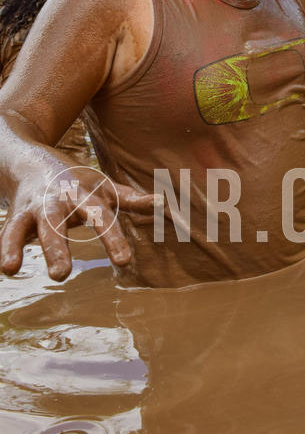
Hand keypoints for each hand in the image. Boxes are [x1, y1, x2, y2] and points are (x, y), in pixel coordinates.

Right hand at [0, 157, 156, 281]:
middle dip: (57, 248)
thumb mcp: (104, 187)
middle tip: (60, 275)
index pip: (101, 218)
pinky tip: (6, 268)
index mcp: (86, 196)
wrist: (31, 158)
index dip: (112, 239)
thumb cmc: (77, 181)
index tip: (123, 262)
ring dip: (22, 248)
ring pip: (31, 228)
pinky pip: (10, 232)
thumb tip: (162, 203)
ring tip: (16, 270)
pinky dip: (6, 248)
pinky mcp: (17, 214)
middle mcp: (60, 201)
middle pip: (58, 224)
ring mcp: (37, 207)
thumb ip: (131, 199)